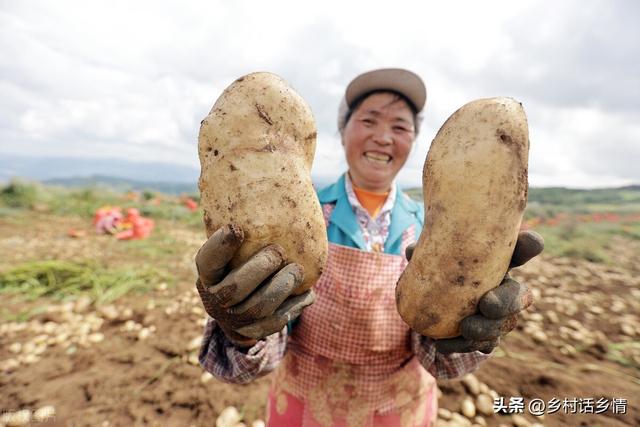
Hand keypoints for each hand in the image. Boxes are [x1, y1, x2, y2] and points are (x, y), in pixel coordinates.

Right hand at [195, 224, 315, 346]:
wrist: (240, 306)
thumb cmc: (244, 259)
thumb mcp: (239, 242)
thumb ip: (245, 219)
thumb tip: (262, 172)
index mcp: (207, 273)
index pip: (207, 261)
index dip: (220, 247)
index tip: (237, 228)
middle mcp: (214, 299)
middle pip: (233, 290)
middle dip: (258, 270)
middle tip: (278, 252)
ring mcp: (234, 319)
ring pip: (257, 308)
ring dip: (280, 288)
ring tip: (296, 270)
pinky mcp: (255, 332)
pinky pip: (276, 323)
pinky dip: (294, 306)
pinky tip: (308, 292)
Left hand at [405, 230, 543, 353]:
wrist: (433, 308)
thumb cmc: (437, 272)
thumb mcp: (429, 260)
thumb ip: (424, 254)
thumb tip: (412, 251)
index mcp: (498, 261)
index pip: (521, 248)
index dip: (529, 244)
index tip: (531, 241)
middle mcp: (505, 288)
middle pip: (520, 295)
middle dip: (507, 301)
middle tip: (487, 305)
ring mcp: (500, 316)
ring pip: (504, 325)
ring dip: (486, 328)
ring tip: (466, 328)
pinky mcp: (487, 338)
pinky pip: (483, 346)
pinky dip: (462, 345)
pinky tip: (443, 344)